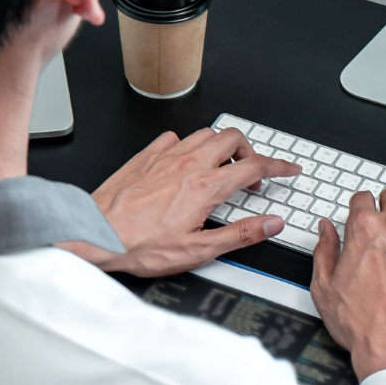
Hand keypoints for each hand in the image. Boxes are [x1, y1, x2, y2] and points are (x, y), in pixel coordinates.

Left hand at [70, 126, 300, 276]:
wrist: (95, 233)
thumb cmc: (138, 244)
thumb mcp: (198, 250)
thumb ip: (240, 235)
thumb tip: (270, 224)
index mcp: (205, 187)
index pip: (254, 166)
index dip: (279, 166)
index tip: (290, 169)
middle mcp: (186, 164)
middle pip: (232, 138)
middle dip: (251, 151)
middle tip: (252, 174)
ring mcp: (164, 156)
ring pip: (204, 133)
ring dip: (221, 146)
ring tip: (222, 168)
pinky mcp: (144, 156)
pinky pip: (173, 138)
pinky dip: (187, 145)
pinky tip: (184, 162)